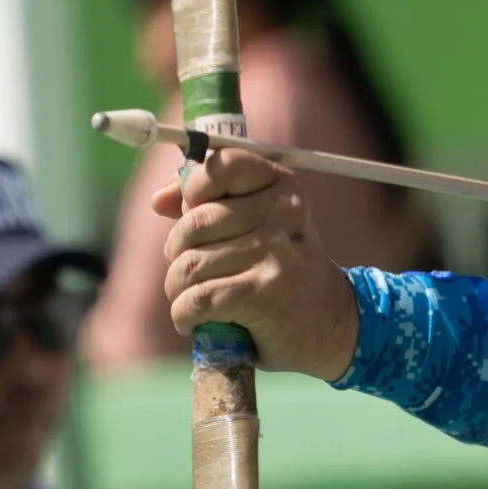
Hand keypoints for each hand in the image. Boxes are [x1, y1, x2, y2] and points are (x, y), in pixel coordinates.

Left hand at [152, 150, 360, 380]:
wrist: (329, 323)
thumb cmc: (280, 271)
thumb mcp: (257, 226)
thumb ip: (209, 204)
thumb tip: (159, 199)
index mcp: (283, 185)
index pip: (222, 164)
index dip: (194, 188)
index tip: (192, 213)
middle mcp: (283, 213)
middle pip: (192, 223)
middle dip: (176, 255)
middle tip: (190, 274)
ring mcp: (276, 253)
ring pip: (189, 266)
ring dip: (178, 291)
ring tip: (193, 300)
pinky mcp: (265, 294)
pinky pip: (197, 299)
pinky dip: (184, 315)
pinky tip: (195, 321)